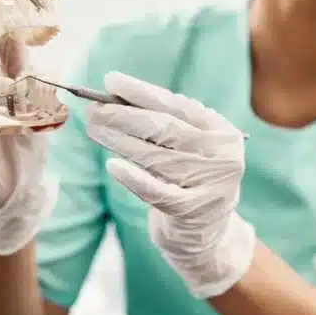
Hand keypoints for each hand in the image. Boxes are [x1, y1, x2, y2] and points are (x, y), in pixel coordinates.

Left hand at [84, 72, 255, 297]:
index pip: (178, 106)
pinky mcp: (193, 212)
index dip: (142, 92)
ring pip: (156, 158)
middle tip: (93, 108)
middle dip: (124, 115)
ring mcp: (210, 186)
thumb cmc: (188, 179)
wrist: (206, 233)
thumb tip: (116, 95)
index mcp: (223, 132)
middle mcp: (222, 157)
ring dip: (120, 140)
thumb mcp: (189, 148)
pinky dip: (133, 178)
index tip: (110, 80)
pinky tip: (112, 166)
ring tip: (94, 128)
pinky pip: (157, 192)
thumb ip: (165, 123)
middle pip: (165, 129)